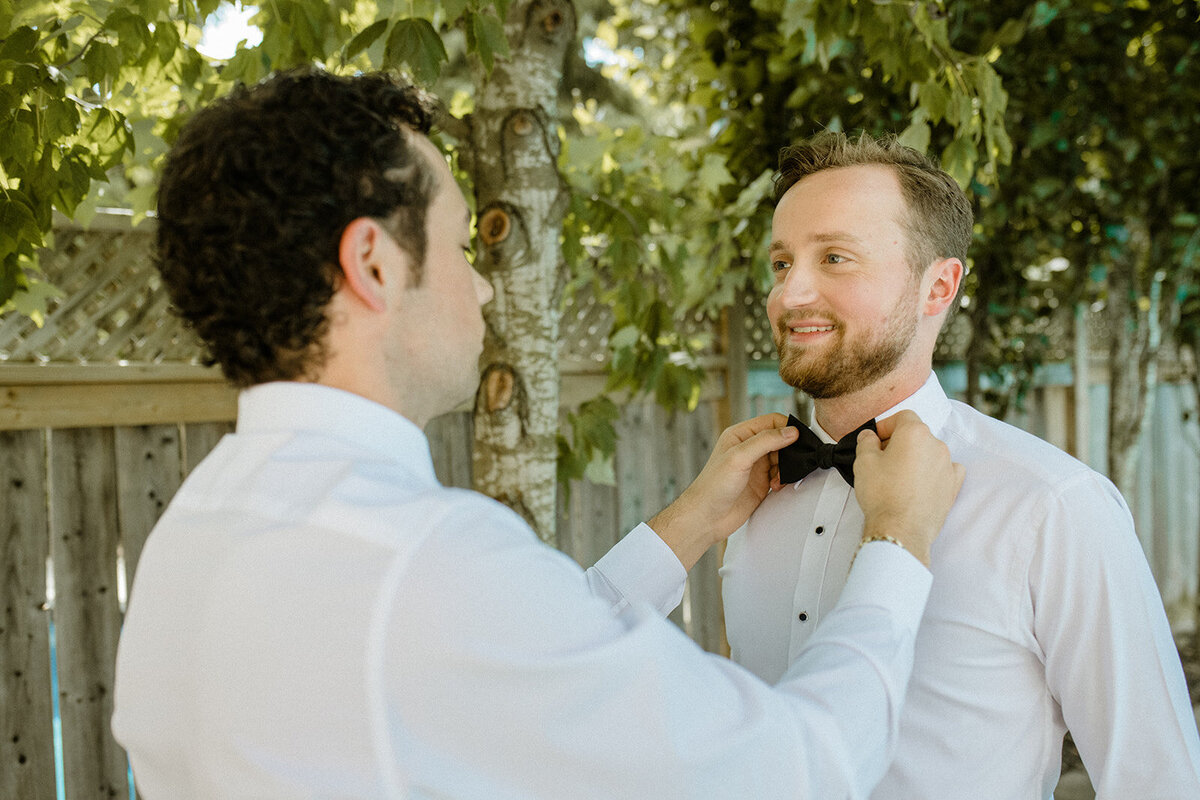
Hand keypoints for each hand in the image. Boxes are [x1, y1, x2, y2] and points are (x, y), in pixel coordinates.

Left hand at [649, 413, 798, 569]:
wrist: (707, 517)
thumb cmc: (713, 486)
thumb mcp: (739, 458)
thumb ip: (765, 441)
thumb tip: (791, 431)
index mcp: (740, 435)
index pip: (771, 422)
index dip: (787, 428)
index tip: (799, 439)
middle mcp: (749, 448)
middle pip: (780, 440)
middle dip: (790, 450)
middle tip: (793, 462)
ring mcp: (755, 466)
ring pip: (782, 458)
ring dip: (787, 467)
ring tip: (779, 478)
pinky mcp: (761, 483)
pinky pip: (781, 474)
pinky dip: (784, 479)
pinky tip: (776, 486)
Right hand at [853, 410, 963, 567]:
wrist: (901, 529)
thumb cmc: (882, 494)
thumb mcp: (863, 462)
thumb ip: (866, 442)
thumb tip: (870, 436)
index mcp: (915, 433)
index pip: (903, 416)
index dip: (887, 425)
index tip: (876, 439)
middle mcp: (936, 445)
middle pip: (917, 434)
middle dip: (900, 442)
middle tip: (882, 459)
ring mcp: (948, 466)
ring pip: (931, 452)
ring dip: (916, 457)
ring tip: (899, 475)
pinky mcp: (953, 486)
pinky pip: (946, 470)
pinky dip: (934, 472)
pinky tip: (921, 482)